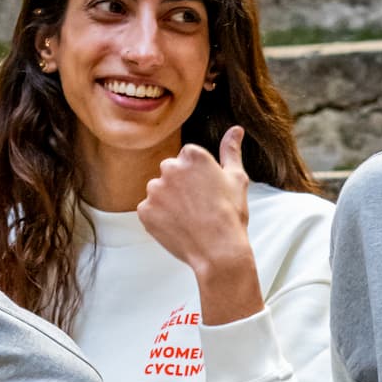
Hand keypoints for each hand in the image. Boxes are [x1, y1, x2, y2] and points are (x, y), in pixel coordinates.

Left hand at [135, 129, 262, 325]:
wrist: (218, 251)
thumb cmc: (231, 215)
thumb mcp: (237, 179)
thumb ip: (231, 151)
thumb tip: (236, 129)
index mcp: (192, 155)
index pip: (188, 158)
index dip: (198, 178)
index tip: (207, 193)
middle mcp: (170, 167)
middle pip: (170, 172)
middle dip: (180, 186)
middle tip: (198, 208)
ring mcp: (155, 190)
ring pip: (158, 191)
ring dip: (168, 202)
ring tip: (188, 219)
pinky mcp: (144, 210)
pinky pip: (149, 210)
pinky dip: (159, 219)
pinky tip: (177, 227)